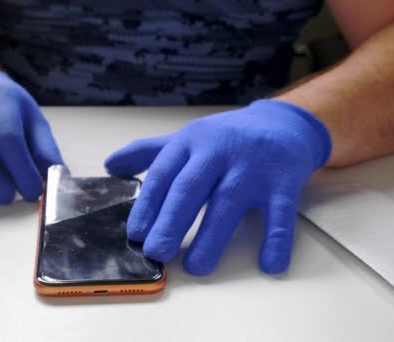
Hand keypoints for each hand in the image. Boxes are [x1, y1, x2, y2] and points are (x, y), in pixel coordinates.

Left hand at [105, 100, 330, 274]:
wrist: (283, 122)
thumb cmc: (227, 137)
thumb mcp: (188, 138)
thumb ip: (150, 152)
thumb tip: (109, 166)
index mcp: (191, 143)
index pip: (164, 174)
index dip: (148, 204)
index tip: (135, 232)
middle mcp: (219, 152)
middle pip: (191, 187)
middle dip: (171, 221)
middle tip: (156, 252)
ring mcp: (252, 166)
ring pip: (228, 202)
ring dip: (212, 236)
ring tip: (196, 268)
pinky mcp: (284, 180)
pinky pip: (280, 213)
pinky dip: (276, 239)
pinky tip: (268, 264)